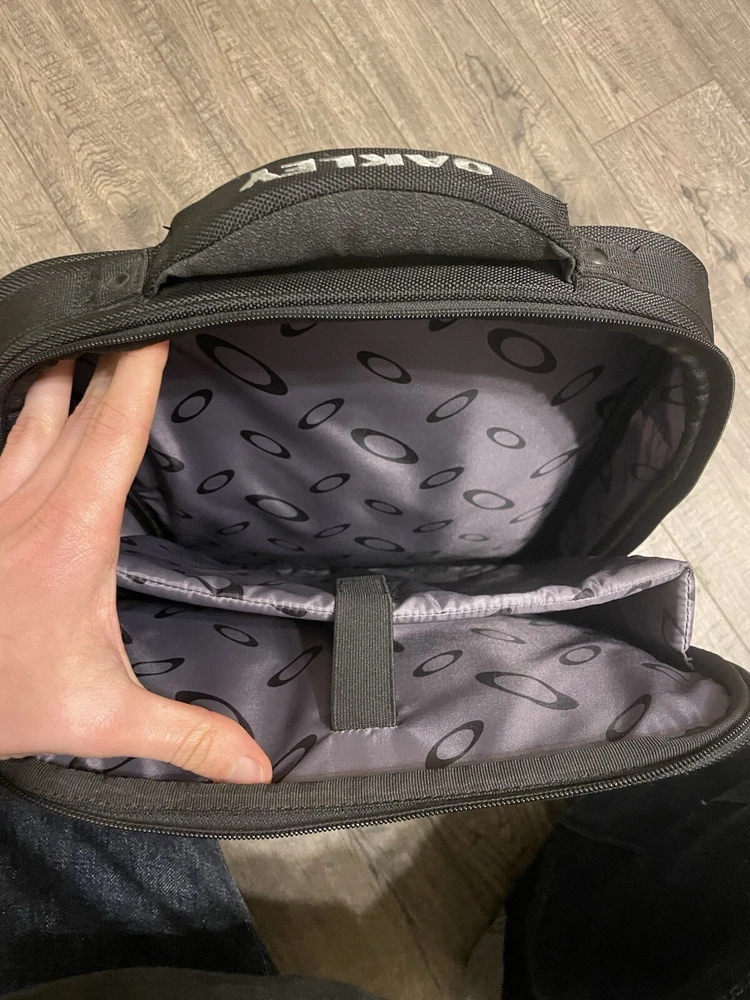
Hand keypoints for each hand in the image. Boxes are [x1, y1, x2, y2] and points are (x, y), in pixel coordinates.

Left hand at [0, 342, 271, 783]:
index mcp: (73, 530)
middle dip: (108, 354)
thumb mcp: (102, 717)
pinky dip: (22, 411)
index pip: (113, 427)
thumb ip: (186, 736)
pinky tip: (27, 406)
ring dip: (59, 374)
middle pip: (75, 404)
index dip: (137, 369)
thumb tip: (260, 767)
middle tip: (136, 311)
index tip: (156, 322)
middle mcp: (28, 499)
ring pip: (26, 412)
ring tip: (83, 338)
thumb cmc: (5, 696)